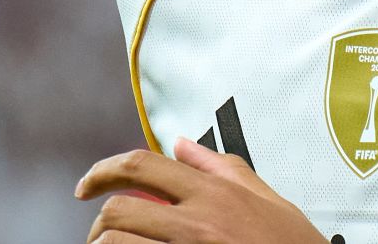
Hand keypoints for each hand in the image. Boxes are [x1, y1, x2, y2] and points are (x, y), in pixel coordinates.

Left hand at [76, 137, 327, 242]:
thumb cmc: (291, 243)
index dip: (103, 171)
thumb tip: (181, 144)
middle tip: (100, 232)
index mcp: (215, 190)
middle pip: (120, 209)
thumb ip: (222, 166)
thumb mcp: (267, 197)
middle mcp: (197, 218)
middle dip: (99, 222)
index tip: (86, 186)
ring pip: (118, 243)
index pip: (142, 165)